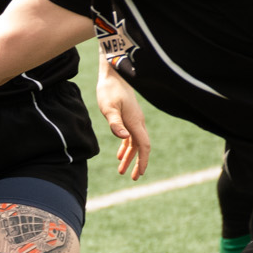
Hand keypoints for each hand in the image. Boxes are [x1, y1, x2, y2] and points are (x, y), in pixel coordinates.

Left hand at [96, 58, 150, 178]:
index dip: (143, 161)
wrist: (113, 74)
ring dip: (129, 157)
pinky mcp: (128, 117)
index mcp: (135, 122)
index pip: (144, 146)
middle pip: (141, 147)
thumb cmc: (110, 90)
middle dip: (138, 163)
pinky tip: (119, 155)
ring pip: (135, 143)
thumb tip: (124, 139)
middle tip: (133, 178)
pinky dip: (126, 147)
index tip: (139, 174)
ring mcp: (134, 120)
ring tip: (121, 170)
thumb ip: (115, 123)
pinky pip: (130, 136)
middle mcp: (138, 122)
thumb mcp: (109, 107)